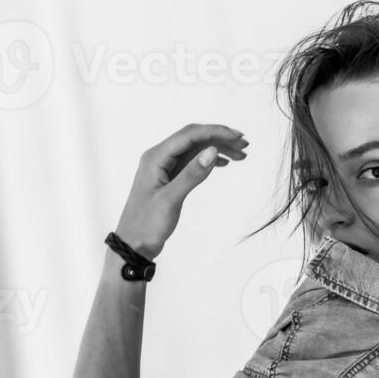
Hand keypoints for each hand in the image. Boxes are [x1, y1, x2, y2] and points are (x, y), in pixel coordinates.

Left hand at [114, 123, 248, 259]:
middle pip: (194, 139)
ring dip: (217, 149)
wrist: (134, 245)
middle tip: (244, 144)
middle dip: (219, 138)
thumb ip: (191, 175)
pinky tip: (224, 163)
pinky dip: (208, 161)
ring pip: (195, 150)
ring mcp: (164, 168)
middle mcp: (159, 158)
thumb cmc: (146, 224)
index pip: (189, 135)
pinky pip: (191, 162)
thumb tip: (212, 151)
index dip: (215, 132)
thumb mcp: (170, 200)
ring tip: (241, 154)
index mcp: (155, 158)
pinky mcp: (169, 179)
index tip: (237, 137)